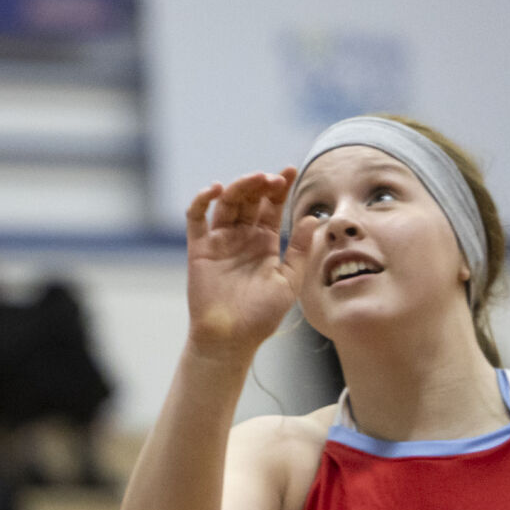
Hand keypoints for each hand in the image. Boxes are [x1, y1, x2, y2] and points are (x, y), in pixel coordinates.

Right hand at [182, 169, 301, 356]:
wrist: (230, 339)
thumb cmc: (261, 316)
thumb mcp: (290, 281)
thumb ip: (299, 250)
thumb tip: (313, 218)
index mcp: (264, 242)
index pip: (272, 206)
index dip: (280, 187)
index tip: (291, 170)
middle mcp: (242, 237)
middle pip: (249, 200)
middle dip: (261, 184)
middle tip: (272, 179)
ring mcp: (220, 241)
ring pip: (226, 203)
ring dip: (238, 187)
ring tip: (253, 180)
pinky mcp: (199, 248)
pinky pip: (196, 218)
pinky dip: (201, 200)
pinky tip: (214, 189)